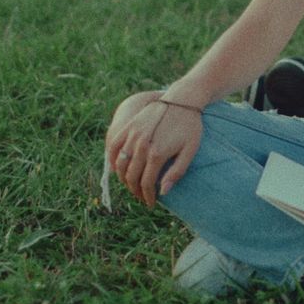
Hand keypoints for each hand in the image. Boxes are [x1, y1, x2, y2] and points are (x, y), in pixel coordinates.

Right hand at [104, 91, 202, 205]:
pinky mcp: (129, 126)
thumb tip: (163, 192)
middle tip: (141, 196)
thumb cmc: (190, 127)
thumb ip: (176, 172)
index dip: (148, 196)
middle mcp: (142, 145)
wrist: (183, 100)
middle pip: (132, 176)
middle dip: (135, 190)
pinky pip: (113, 146)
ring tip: (132, 184)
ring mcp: (133, 135)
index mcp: (157, 154)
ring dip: (123, 178)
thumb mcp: (190, 151)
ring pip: (120, 164)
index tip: (151, 203)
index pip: (146, 183)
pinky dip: (112, 159)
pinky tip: (118, 167)